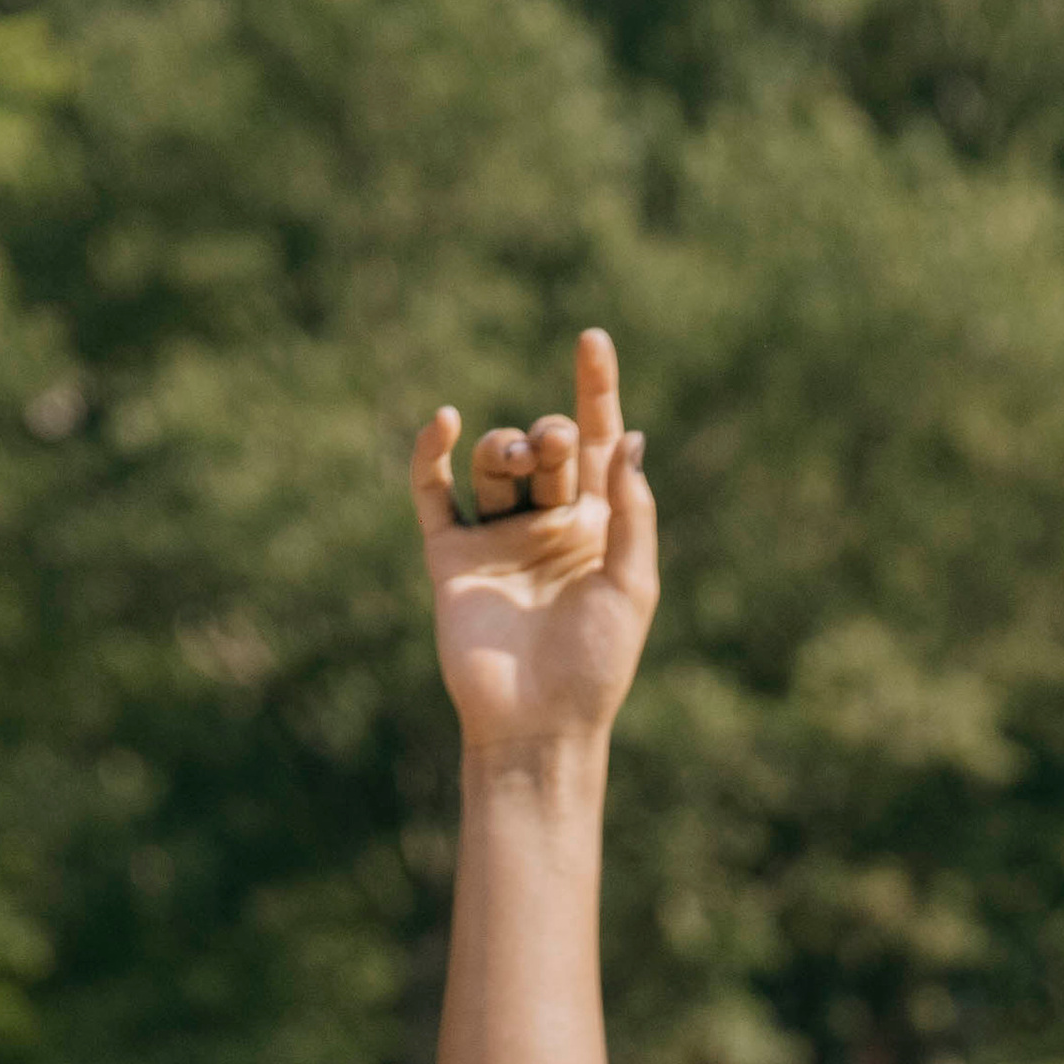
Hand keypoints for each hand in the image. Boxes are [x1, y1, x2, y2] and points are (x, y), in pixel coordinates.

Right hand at [410, 327, 658, 756]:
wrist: (538, 725)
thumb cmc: (596, 667)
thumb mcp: (631, 585)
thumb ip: (632, 510)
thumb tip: (631, 437)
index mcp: (597, 527)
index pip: (598, 443)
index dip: (596, 391)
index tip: (592, 339)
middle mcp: (547, 524)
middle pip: (546, 446)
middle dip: (551, 434)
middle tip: (554, 447)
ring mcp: (498, 537)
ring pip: (494, 462)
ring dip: (506, 448)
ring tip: (518, 462)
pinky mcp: (452, 557)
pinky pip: (434, 492)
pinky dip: (431, 454)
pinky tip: (442, 423)